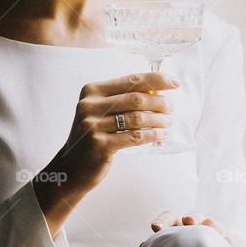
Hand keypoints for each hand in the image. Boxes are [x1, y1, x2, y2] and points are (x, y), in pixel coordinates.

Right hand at [36, 70, 176, 202]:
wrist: (70, 167)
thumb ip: (123, 99)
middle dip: (159, 102)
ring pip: (137, 118)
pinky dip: (152, 135)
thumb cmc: (93, 135)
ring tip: (167, 122)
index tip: (174, 83)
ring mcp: (93, 125)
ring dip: (158, 120)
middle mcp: (89, 105)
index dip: (156, 79)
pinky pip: (134, 137)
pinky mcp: (100, 145)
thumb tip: (157, 90)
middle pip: (136, 98)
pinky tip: (160, 135)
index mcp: (92, 91)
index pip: (131, 80)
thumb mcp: (101, 111)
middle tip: (170, 109)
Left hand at [150, 210, 232, 244]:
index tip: (155, 228)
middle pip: (194, 216)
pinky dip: (225, 241)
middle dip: (192, 216)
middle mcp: (194, 229)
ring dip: (210, 224)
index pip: (170, 217)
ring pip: (212, 224)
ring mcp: (210, 236)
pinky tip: (224, 245)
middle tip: (188, 221)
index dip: (163, 220)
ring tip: (207, 228)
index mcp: (176, 228)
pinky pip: (227, 241)